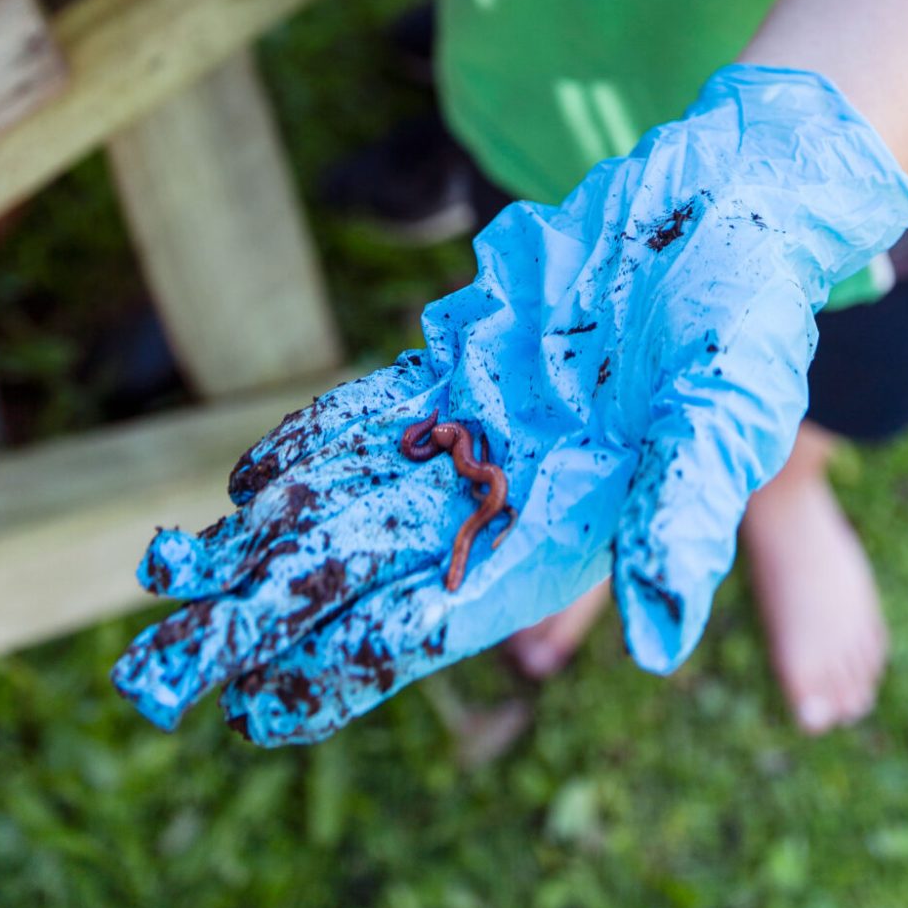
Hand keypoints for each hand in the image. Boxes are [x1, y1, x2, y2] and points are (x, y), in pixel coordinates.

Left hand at [112, 65, 907, 742]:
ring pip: (351, 499)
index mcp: (565, 523)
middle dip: (265, 617)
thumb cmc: (746, 313)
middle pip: (364, 571)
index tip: (255, 706)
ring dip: (264, 543)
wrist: (732, 201)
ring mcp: (482, 425)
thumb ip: (685, 524)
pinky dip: (310, 450)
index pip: (432, 613)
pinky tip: (249, 484)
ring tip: (170, 581)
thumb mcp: (730, 417)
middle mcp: (509, 490)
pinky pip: (373, 417)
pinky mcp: (470, 363)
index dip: (345, 662)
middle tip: (160, 667)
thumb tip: (658, 647)